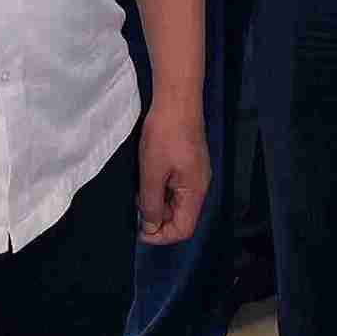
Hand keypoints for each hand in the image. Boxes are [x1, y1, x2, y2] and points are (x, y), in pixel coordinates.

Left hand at [136, 101, 208, 245]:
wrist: (177, 100)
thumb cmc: (164, 134)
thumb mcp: (152, 172)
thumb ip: (151, 203)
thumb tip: (150, 227)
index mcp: (195, 192)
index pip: (183, 229)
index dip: (161, 236)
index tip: (139, 229)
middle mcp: (200, 186)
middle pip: (182, 218)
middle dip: (158, 219)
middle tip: (136, 208)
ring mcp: (196, 174)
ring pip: (178, 202)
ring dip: (159, 204)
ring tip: (140, 191)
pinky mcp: (191, 163)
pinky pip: (178, 188)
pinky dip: (162, 190)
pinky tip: (148, 179)